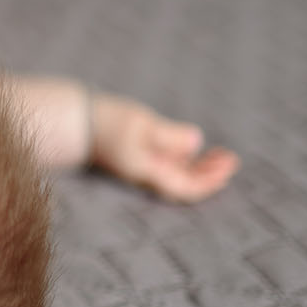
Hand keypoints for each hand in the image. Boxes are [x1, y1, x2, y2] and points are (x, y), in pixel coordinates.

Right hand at [89, 94, 239, 202]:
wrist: (76, 119)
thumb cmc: (108, 120)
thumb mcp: (140, 123)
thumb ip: (168, 135)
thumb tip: (196, 142)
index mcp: (146, 170)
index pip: (185, 187)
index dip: (210, 182)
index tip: (229, 167)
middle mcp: (146, 173)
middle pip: (184, 183)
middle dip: (210, 174)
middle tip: (230, 159)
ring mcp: (142, 165)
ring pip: (177, 173)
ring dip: (200, 166)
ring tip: (220, 154)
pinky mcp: (137, 156)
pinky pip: (168, 164)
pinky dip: (185, 159)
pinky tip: (194, 150)